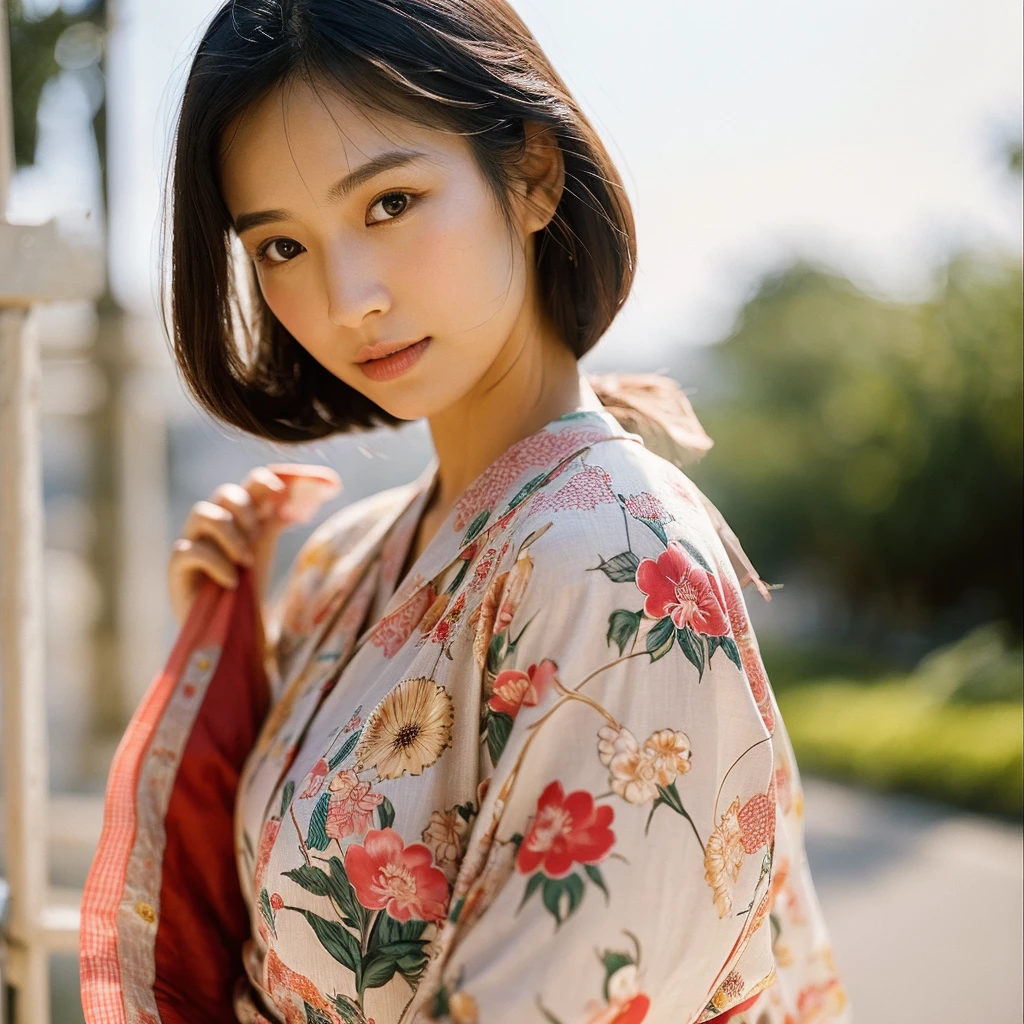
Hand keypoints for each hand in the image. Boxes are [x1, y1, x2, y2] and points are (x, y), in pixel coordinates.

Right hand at [168, 464, 340, 625]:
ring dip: (229, 533)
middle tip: (257, 535)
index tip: (278, 492)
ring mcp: (192, 542)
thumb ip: (274, 521)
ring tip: (245, 561)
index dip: (261, 481)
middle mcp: (213, 525)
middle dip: (244, 509)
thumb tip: (294, 497)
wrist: (232, 627)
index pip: (246, 486)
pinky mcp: (177, 567)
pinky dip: (215, 563)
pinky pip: (189, 549)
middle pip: (223, 493)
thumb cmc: (247, 585)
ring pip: (201, 513)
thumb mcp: (264, 549)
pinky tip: (232, 581)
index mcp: (237, 517)